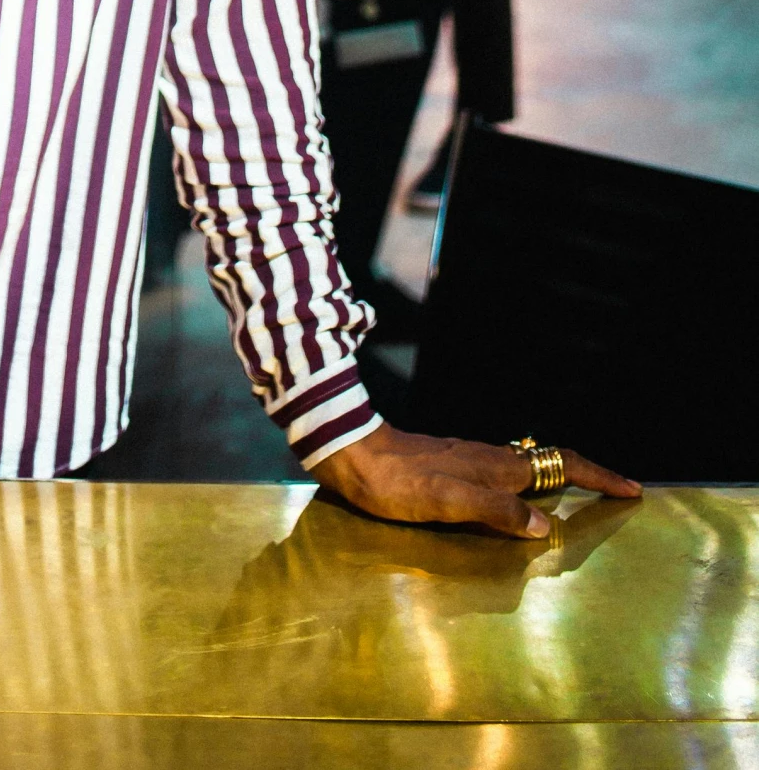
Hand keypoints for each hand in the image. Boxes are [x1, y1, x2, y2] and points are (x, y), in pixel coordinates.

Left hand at [310, 423, 640, 538]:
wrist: (350, 454)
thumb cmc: (397, 482)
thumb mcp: (446, 501)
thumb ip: (495, 510)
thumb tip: (543, 527)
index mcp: (495, 466)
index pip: (560, 465)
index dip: (598, 477)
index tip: (632, 489)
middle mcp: (488, 459)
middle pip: (550, 465)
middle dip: (587, 478)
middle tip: (617, 496)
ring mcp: (470, 462)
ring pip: (528, 469)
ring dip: (559, 482)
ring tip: (582, 501)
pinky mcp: (452, 469)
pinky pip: (506, 478)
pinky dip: (529, 489)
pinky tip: (521, 504)